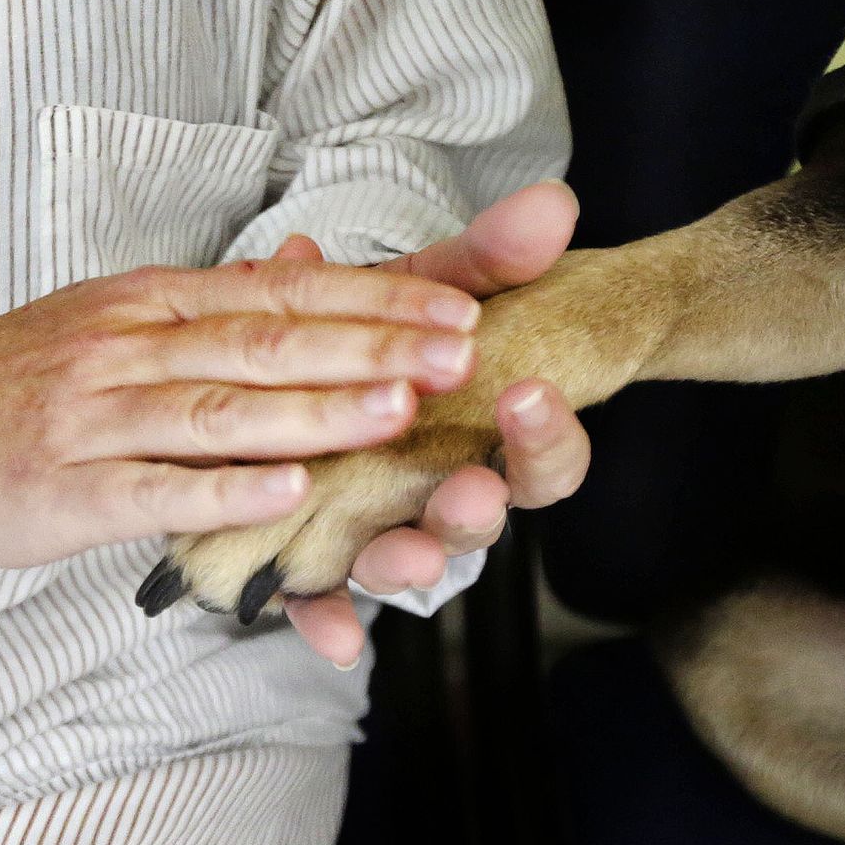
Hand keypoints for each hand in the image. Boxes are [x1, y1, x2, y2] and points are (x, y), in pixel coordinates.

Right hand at [0, 260, 485, 570]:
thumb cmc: (16, 377)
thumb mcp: (114, 317)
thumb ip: (211, 307)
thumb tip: (308, 270)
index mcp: (152, 302)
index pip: (281, 291)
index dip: (376, 299)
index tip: (459, 307)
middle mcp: (129, 345)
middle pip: (265, 340)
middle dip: (371, 345)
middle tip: (460, 352)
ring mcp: (94, 417)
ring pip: (217, 408)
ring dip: (313, 409)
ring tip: (398, 409)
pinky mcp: (63, 488)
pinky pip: (153, 488)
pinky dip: (223, 491)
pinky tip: (287, 494)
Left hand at [275, 182, 591, 666]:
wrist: (293, 366)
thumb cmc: (389, 335)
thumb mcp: (428, 289)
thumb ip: (483, 257)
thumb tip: (551, 204)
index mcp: (480, 434)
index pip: (543, 457)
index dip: (547, 437)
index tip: (530, 393)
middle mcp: (439, 491)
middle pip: (478, 521)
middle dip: (475, 510)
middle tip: (469, 489)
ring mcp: (381, 529)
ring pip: (407, 562)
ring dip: (409, 563)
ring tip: (402, 554)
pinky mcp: (316, 559)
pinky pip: (328, 602)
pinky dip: (330, 620)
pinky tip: (333, 640)